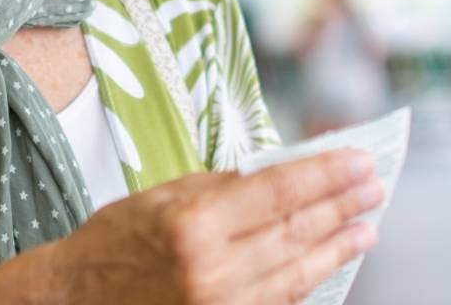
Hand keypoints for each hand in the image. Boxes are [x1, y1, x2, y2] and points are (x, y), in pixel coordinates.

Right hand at [51, 149, 383, 303]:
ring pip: (298, 272)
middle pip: (295, 231)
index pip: (278, 192)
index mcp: (193, 225)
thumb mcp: (163, 196)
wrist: (76, 299)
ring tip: (366, 226)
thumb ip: (224, 188)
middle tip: (373, 187)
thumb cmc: (114, 242)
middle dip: (341, 206)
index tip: (359, 160)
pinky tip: (329, 260)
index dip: (325, 175)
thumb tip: (282, 174)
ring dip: (338, 246)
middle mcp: (212, 270)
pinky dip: (309, 278)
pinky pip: (280, 301)